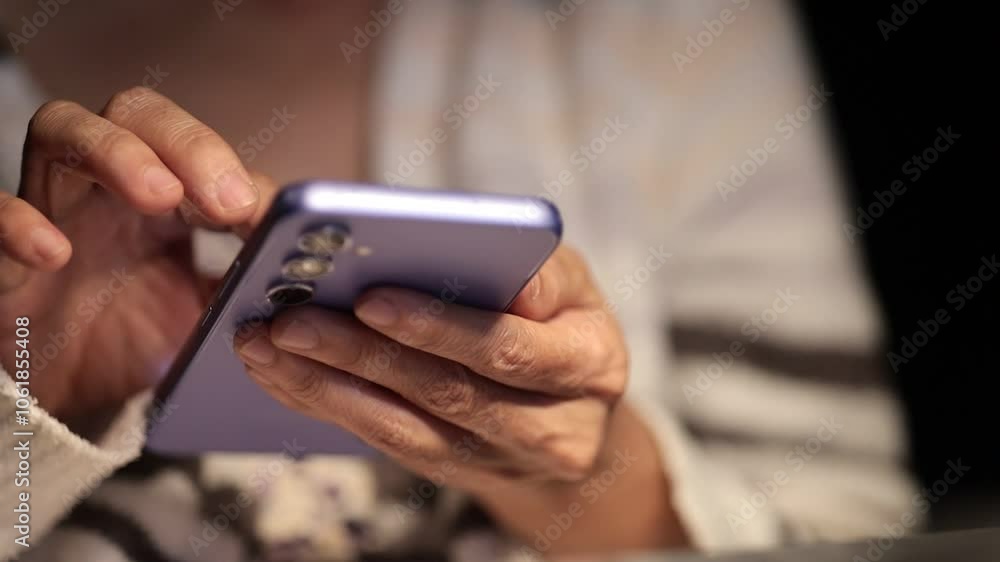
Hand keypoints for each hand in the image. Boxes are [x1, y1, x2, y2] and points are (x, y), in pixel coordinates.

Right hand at [0, 87, 274, 426]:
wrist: (71, 403)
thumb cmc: (138, 346)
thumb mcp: (207, 316)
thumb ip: (250, 285)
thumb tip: (315, 269)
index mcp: (164, 199)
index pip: (197, 150)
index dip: (234, 171)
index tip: (268, 216)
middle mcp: (107, 188)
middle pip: (137, 114)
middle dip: (187, 145)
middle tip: (227, 199)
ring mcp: (50, 208)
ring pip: (63, 128)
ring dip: (115, 152)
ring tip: (159, 195)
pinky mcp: (2, 254)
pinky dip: (15, 222)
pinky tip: (54, 250)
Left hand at [235, 246, 686, 552]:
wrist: (576, 417)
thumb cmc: (565, 325)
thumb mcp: (571, 283)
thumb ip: (537, 271)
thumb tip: (481, 258)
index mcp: (589, 364)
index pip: (508, 348)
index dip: (439, 327)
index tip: (370, 298)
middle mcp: (553, 428)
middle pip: (447, 393)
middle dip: (361, 355)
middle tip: (288, 321)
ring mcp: (502, 462)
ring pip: (407, 429)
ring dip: (328, 387)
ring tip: (266, 346)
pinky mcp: (457, 475)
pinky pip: (389, 444)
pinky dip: (331, 408)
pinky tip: (284, 376)